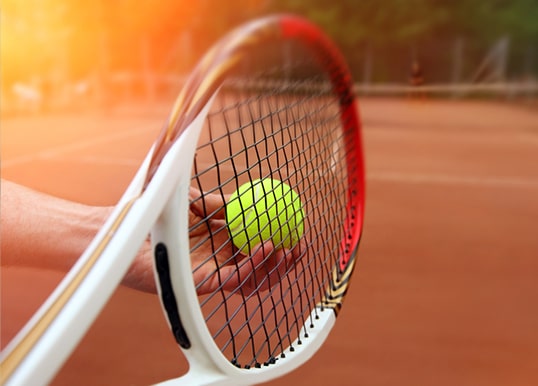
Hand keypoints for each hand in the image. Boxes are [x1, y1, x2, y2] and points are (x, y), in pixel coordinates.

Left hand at [123, 188, 302, 295]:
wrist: (131, 225)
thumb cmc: (158, 212)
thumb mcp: (194, 200)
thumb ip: (218, 202)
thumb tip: (248, 196)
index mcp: (223, 245)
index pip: (259, 250)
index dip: (282, 246)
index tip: (300, 232)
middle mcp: (221, 262)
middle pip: (261, 271)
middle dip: (285, 264)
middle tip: (300, 247)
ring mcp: (212, 274)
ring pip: (251, 280)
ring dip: (272, 268)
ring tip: (285, 249)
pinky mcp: (200, 284)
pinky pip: (231, 281)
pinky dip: (251, 267)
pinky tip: (262, 249)